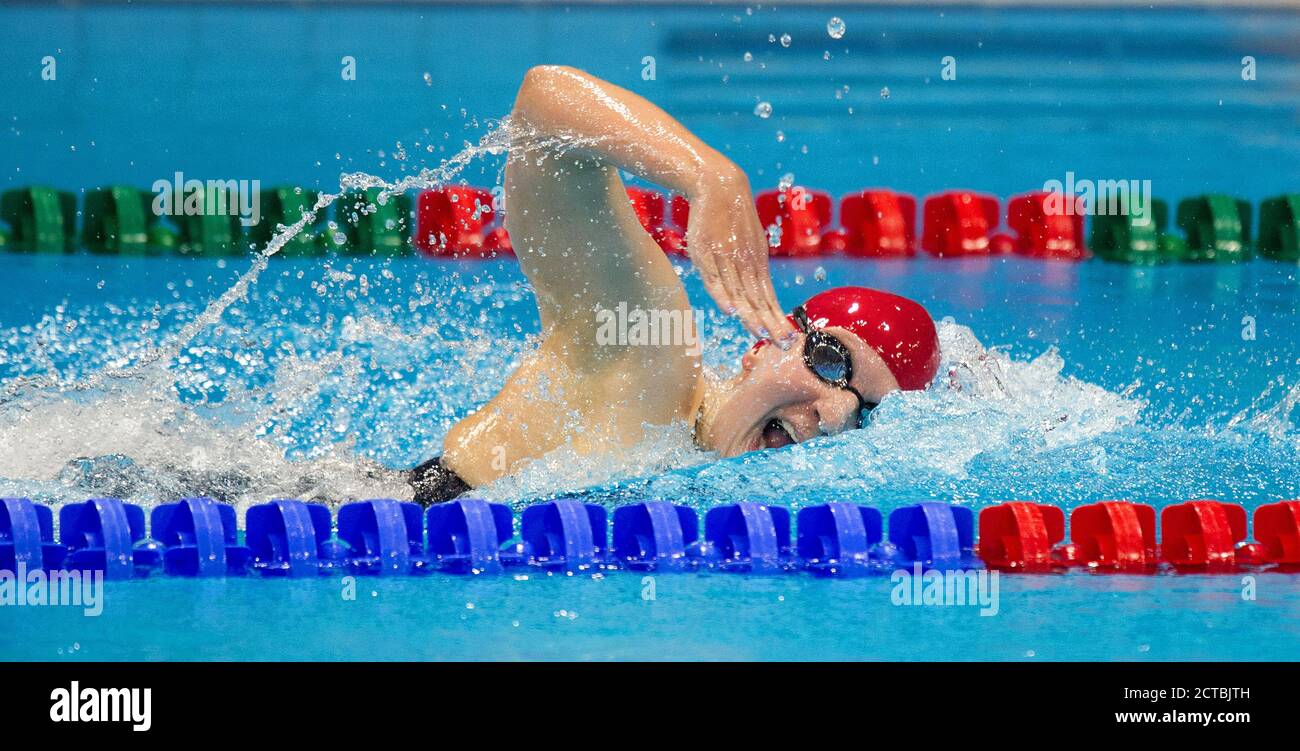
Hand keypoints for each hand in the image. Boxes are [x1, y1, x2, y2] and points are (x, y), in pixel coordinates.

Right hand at [686, 165, 794, 344]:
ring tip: (761, 335)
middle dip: (771, 323)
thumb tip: (758, 293)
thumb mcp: (748, 242)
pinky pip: (714, 277)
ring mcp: (725, 258)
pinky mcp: (705, 252)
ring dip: (750, 314)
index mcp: (756, 263)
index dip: (777, 319)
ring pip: (739, 291)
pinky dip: (722, 294)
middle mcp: (745, 263)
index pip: (768, 297)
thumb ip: (752, 266)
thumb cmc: (731, 218)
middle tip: (783, 344)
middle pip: (758, 299)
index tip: (788, 339)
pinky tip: (730, 310)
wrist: (718, 185)